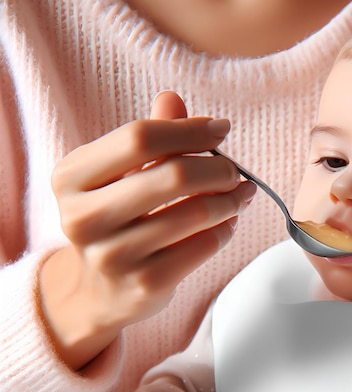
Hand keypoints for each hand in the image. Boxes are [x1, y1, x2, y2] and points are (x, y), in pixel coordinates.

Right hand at [39, 91, 256, 369]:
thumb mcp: (119, 176)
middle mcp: (83, 217)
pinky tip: (227, 223)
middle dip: (219, 169)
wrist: (102, 293)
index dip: (190, 130)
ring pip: (195, 213)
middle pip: (174, 176)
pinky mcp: (144, 285)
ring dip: (230, 200)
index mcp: (71, 177)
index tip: (221, 129)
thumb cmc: (116, 223)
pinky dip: (224, 230)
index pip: (140, 137)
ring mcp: (113, 256)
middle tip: (235, 172)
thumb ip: (147, 138)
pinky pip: (203, 247)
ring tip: (241, 195)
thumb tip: (172, 98)